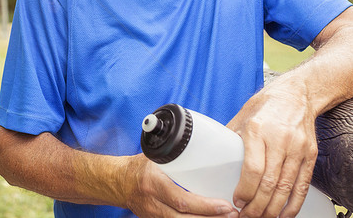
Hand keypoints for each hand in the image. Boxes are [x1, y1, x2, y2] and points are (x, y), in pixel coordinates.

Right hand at [122, 154, 238, 217]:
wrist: (118, 183)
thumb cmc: (139, 167)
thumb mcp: (154, 157)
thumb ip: (174, 154)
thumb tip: (201, 142)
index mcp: (154, 184)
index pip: (182, 200)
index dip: (205, 206)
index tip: (225, 205)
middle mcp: (154, 204)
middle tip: (234, 215)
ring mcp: (154, 217)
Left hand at [226, 85, 318, 217]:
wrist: (297, 94)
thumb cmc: (266, 105)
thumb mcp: (242, 117)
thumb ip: (230, 139)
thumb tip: (213, 159)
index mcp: (257, 130)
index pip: (253, 169)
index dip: (246, 191)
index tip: (237, 202)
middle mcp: (279, 140)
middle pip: (270, 183)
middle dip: (257, 206)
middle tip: (246, 217)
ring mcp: (297, 149)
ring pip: (286, 188)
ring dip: (273, 209)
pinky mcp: (310, 155)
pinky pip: (302, 186)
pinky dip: (294, 204)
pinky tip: (284, 214)